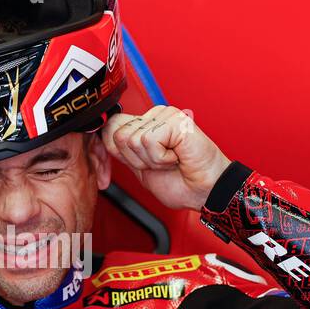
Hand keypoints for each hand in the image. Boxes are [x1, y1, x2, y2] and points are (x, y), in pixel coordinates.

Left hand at [99, 106, 231, 211]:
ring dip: (152, 160)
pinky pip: (149, 140)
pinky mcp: (176, 120)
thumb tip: (104, 134)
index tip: (143, 166)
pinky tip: (178, 157)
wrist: (205, 193)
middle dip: (137, 160)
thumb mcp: (140, 168)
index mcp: (146, 125)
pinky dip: (162, 158)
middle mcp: (155, 116)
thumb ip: (123, 151)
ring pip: (133, 139)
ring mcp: (166, 115)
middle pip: (119, 136)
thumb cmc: (181, 183)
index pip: (111, 127)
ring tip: (172, 160)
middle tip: (163, 164)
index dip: (119, 153)